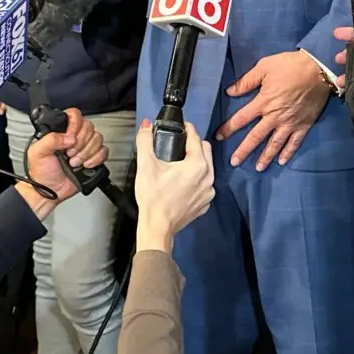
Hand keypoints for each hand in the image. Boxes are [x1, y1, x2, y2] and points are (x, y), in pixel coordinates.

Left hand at [17, 108, 107, 209]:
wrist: (50, 191)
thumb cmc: (41, 173)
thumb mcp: (37, 152)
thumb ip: (50, 139)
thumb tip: (69, 137)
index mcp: (60, 131)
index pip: (74, 115)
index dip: (75, 125)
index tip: (70, 138)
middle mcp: (73, 137)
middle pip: (89, 127)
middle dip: (80, 142)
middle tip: (69, 154)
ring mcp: (84, 147)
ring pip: (98, 138)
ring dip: (86, 152)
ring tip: (74, 162)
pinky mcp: (93, 158)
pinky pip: (104, 151)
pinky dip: (96, 158)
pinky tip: (86, 165)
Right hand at [134, 119, 213, 249]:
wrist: (157, 227)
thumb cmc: (153, 198)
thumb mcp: (146, 165)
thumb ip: (145, 141)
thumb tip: (146, 125)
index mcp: (197, 165)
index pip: (196, 138)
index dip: (187, 129)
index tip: (181, 126)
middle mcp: (208, 177)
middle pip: (205, 150)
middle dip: (194, 144)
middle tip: (179, 143)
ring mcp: (208, 192)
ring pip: (207, 168)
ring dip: (198, 162)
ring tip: (181, 162)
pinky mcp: (205, 203)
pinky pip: (205, 185)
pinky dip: (197, 180)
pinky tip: (183, 182)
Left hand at [217, 50, 329, 170]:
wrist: (318, 69)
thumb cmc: (290, 66)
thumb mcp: (264, 67)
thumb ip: (246, 81)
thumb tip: (229, 92)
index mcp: (263, 102)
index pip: (241, 118)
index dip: (228, 128)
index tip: (218, 137)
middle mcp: (275, 116)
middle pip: (256, 137)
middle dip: (244, 150)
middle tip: (234, 162)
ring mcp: (290, 123)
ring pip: (275, 144)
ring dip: (265, 157)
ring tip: (258, 168)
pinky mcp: (304, 125)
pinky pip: (295, 142)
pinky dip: (288, 153)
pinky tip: (282, 161)